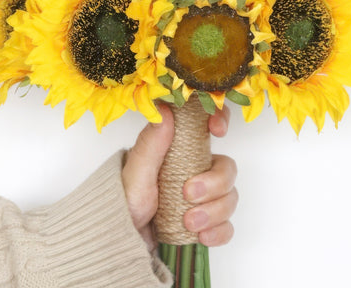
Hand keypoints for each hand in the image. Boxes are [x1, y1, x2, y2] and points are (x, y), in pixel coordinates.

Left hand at [122, 103, 237, 250]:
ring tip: (188, 222)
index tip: (217, 129)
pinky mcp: (205, 224)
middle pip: (226, 168)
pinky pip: (227, 226)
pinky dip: (218, 232)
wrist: (121, 240)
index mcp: (180, 150)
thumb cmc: (125, 200)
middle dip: (214, 183)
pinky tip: (201, 236)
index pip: (208, 125)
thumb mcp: (136, 172)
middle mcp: (196, 170)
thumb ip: (151, 143)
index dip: (221, 119)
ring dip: (214, 212)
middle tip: (189, 194)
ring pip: (229, 198)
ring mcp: (203, 198)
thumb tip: (164, 109)